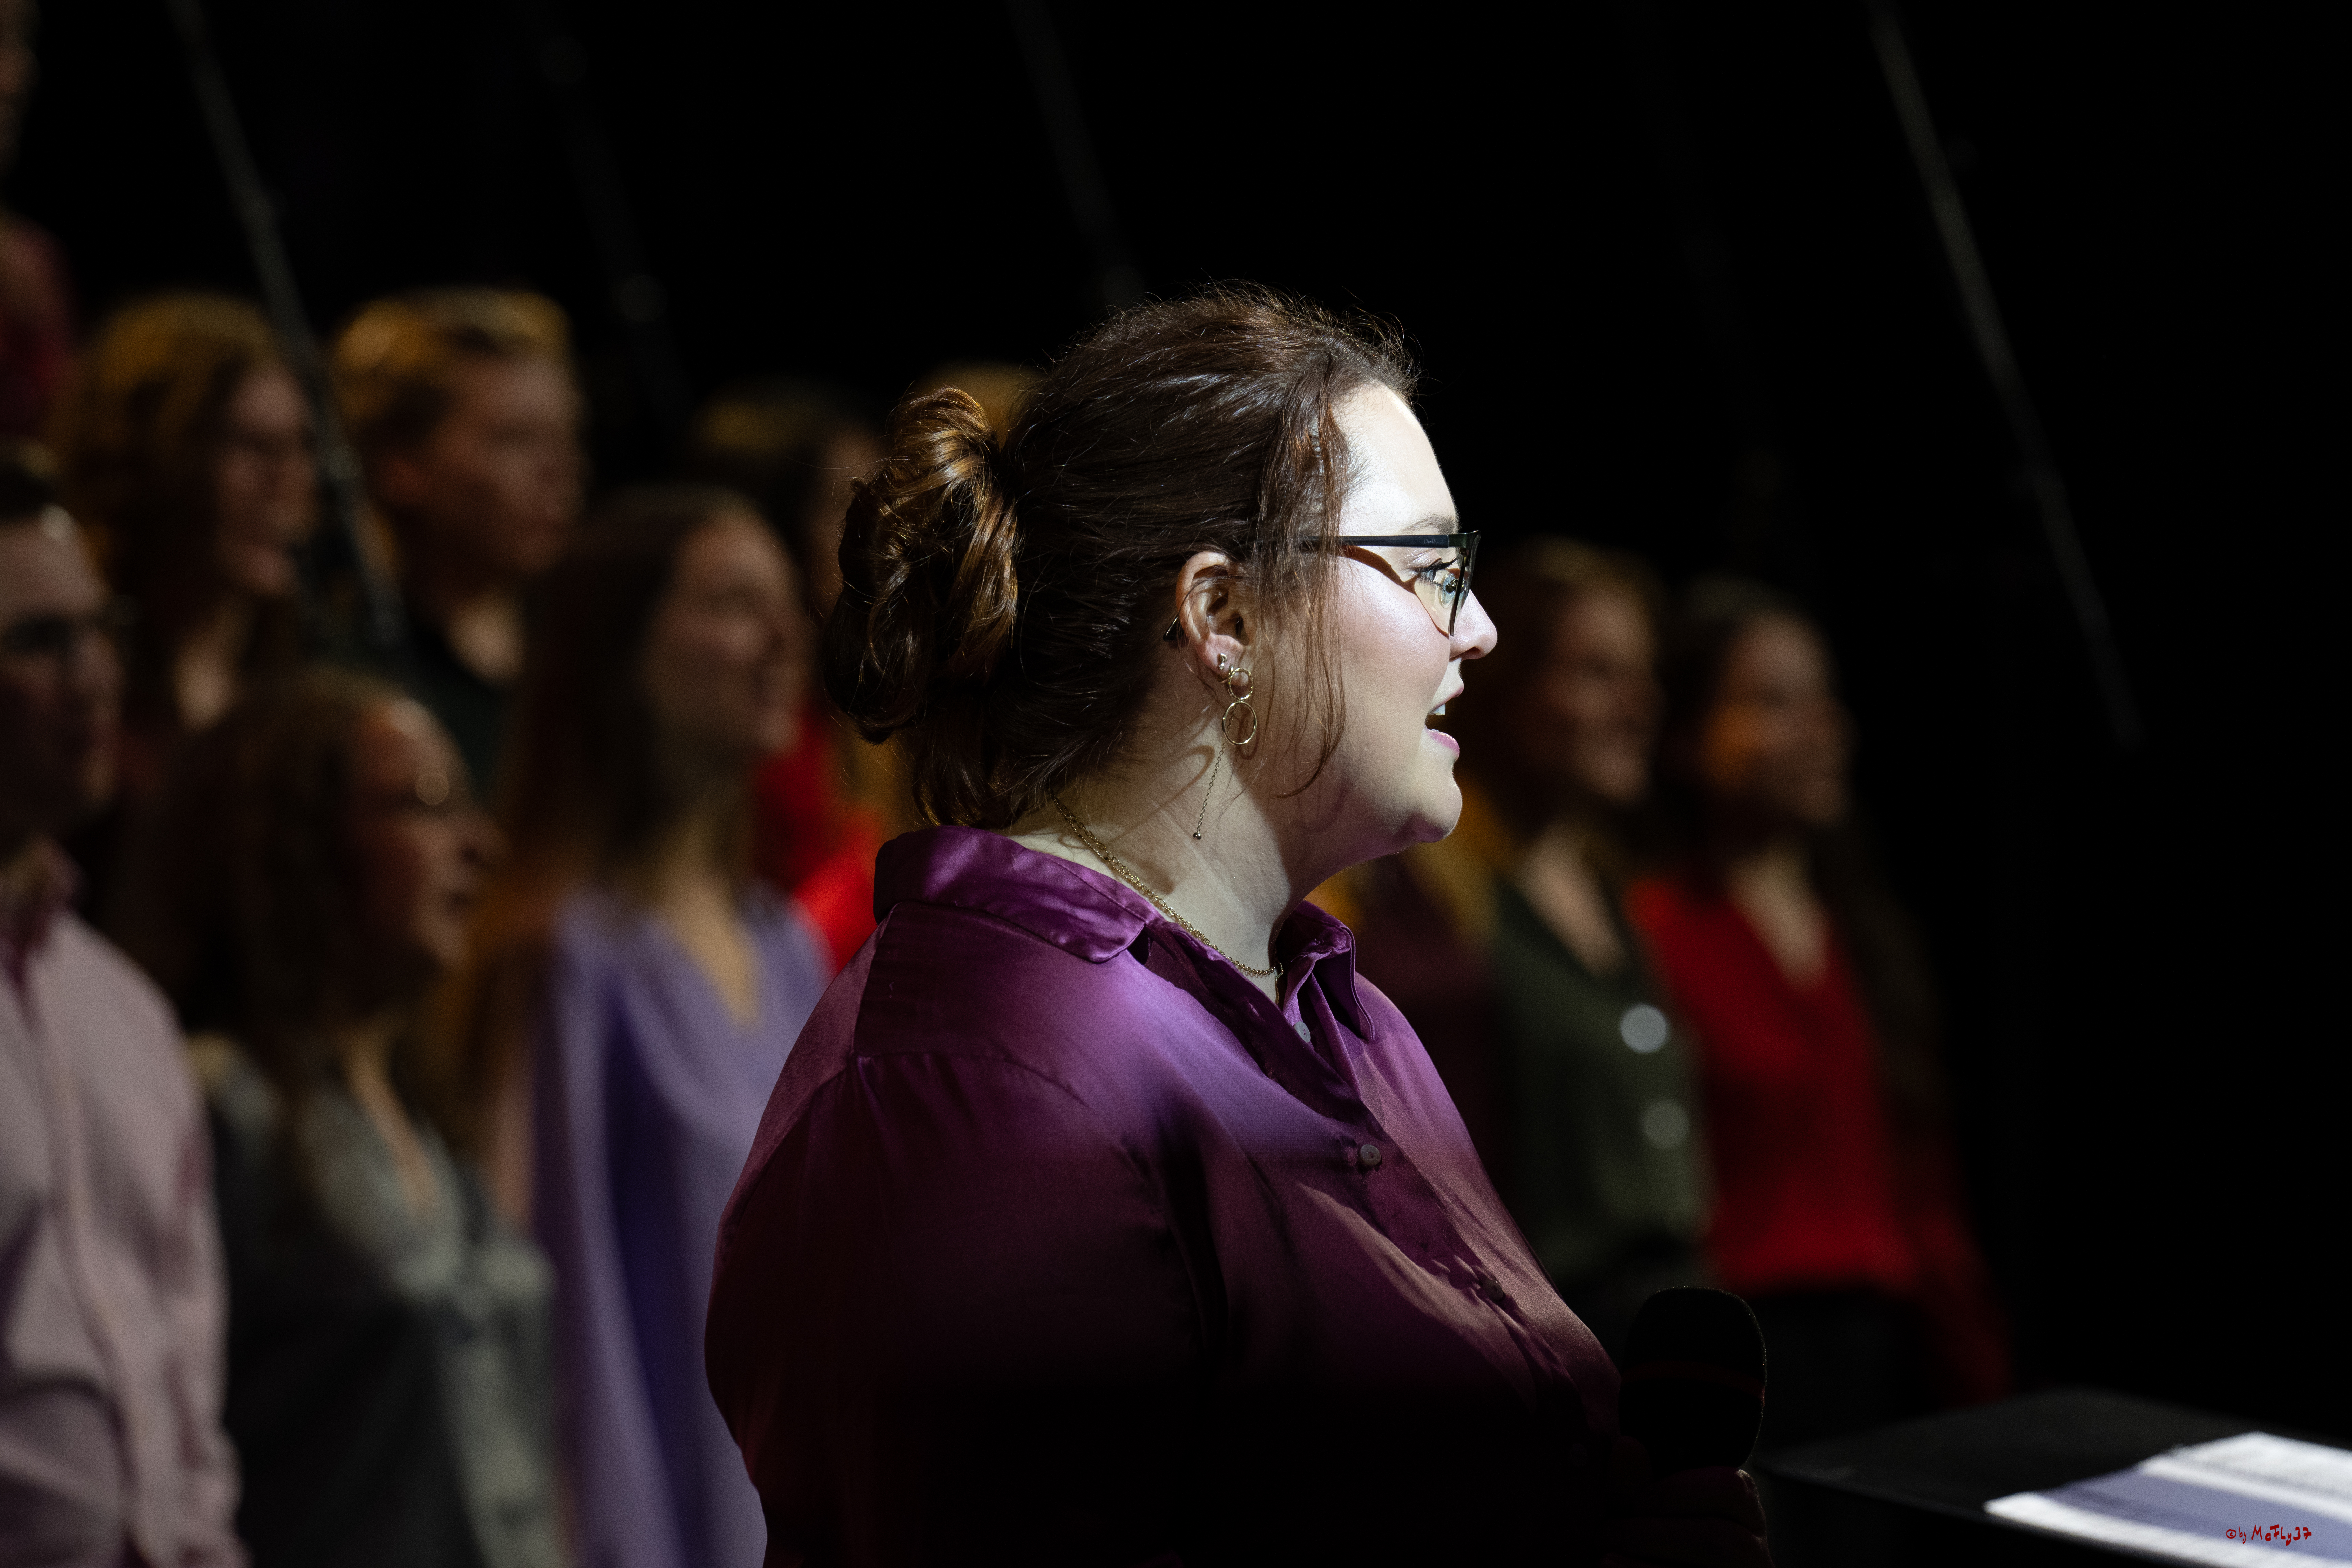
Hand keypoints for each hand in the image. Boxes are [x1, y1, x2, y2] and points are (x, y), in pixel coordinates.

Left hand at [1601, 1437, 1772, 1567]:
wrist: (1649, 1565)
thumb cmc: (1646, 1544)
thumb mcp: (1641, 1514)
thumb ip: (1635, 1486)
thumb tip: (1627, 1446)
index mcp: (1743, 1515)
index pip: (1734, 1488)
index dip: (1682, 1490)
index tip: (1639, 1502)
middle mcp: (1753, 1551)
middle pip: (1718, 1538)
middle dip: (1654, 1534)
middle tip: (1608, 1533)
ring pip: (1704, 1564)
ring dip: (1645, 1561)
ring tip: (1606, 1557)